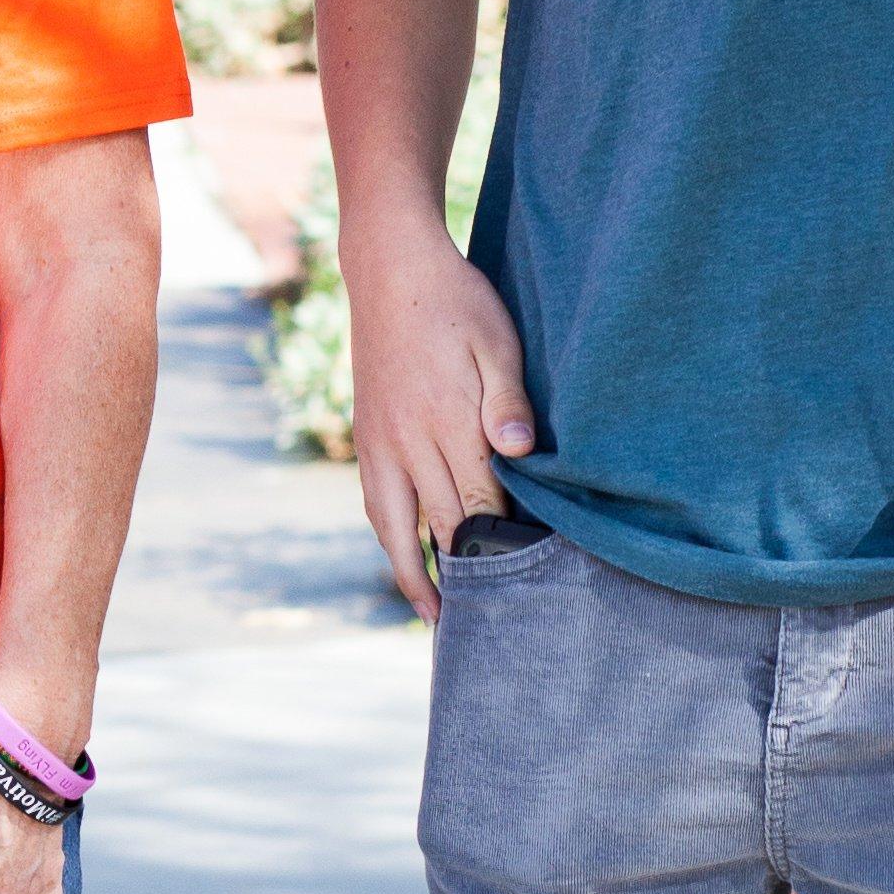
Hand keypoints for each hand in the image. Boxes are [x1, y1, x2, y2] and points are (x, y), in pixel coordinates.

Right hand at [345, 238, 533, 618]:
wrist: (389, 268)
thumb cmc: (455, 301)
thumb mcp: (495, 339)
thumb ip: (507, 398)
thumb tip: (519, 451)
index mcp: (444, 420)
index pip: (476, 502)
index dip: (499, 545)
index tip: (526, 585)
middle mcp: (406, 441)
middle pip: (437, 524)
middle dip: (463, 574)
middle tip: (491, 625)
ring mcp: (380, 441)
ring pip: (395, 525)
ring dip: (414, 574)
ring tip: (435, 615)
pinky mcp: (367, 434)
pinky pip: (376, 501)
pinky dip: (389, 539)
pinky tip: (403, 557)